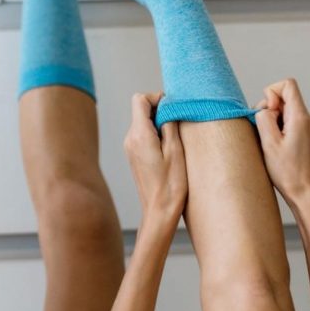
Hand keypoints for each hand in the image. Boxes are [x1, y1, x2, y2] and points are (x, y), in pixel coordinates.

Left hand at [123, 93, 187, 228]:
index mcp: (139, 135)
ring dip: (159, 123)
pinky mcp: (134, 156)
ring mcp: (130, 148)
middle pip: (141, 109)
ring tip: (176, 139)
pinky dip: (156, 134)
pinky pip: (143, 135)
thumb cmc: (171, 185)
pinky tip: (170, 149)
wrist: (159, 212)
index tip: (174, 107)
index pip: (139, 100)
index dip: (157, 98)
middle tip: (179, 123)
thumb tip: (168, 107)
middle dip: (160, 110)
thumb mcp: (176, 151)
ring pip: (143, 122)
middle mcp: (130, 139)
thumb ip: (170, 124)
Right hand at [255, 78, 309, 205]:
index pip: (287, 85)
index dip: (270, 93)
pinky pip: (289, 123)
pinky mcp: (306, 137)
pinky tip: (276, 148)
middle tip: (264, 132)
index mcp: (300, 117)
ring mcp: (308, 128)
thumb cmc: (288, 173)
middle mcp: (308, 119)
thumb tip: (264, 108)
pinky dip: (278, 130)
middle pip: (284, 98)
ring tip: (270, 143)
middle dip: (268, 109)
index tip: (267, 113)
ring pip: (285, 111)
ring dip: (272, 121)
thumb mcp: (269, 143)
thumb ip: (264, 118)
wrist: (307, 194)